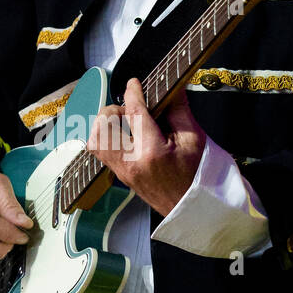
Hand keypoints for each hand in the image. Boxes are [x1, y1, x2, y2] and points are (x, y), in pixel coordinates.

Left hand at [86, 77, 205, 216]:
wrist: (191, 209)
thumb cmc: (196, 177)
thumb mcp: (195, 140)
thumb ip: (180, 111)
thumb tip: (171, 88)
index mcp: (152, 152)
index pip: (134, 112)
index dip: (133, 92)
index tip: (135, 83)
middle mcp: (131, 162)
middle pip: (104, 125)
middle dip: (115, 111)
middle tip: (133, 113)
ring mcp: (122, 171)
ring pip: (96, 139)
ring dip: (107, 125)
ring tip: (126, 125)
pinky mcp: (119, 175)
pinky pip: (100, 151)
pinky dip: (107, 138)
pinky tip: (124, 137)